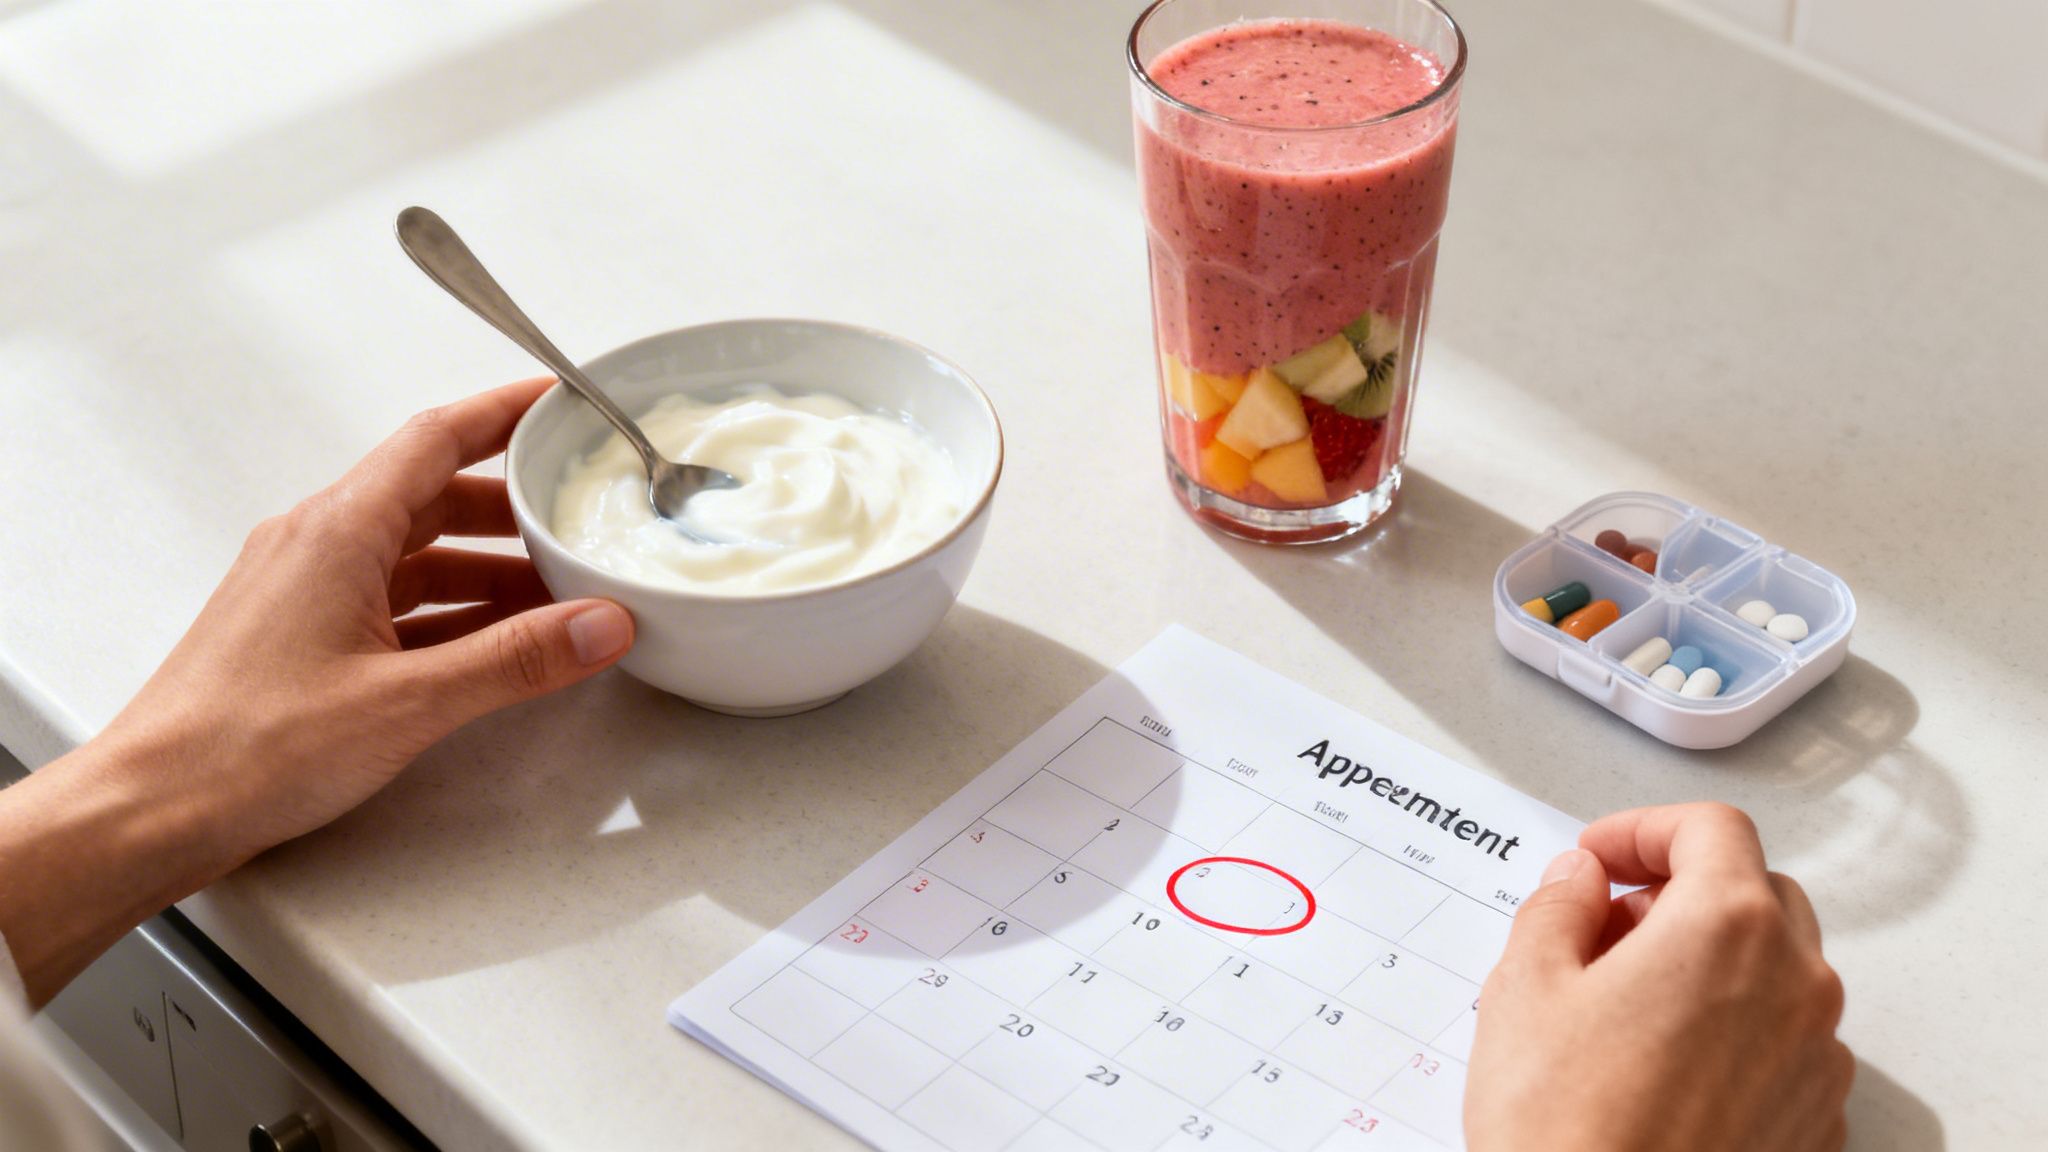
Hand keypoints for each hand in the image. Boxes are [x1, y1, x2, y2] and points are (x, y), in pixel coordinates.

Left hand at [0, 378, 633, 1003]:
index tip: (558, 400)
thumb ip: (515, 660)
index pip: (437, 439)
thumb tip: (599, 625)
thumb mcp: (408, 701)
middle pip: (434, 496)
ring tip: (557, 594)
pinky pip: (394, 601)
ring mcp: (306, 590)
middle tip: (578, 514)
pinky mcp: (302, 636)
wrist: (151, 810)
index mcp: (338, 531)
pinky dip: (452, 614)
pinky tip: (494, 646)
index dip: (505, 412)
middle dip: (514, 507)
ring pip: (417, 555)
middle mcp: (317, 545)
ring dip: (488, 569)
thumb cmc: (246, 747)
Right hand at [1465, 803, 1851, 1151]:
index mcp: (1728, 928)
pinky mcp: (1814, 1123)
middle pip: (1753, 892)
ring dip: (1706, 964)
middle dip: (1677, 894)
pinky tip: (1657, 1068)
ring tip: (1620, 1006)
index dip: (1642, 830)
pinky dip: (1730, 1032)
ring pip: (1773, 972)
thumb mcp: (1524, 986)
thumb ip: (1556, 906)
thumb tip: (1578, 882)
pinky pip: (1781, 1045)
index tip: (1598, 858)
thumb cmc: (1568, 1130)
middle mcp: (1795, 985)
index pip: (1710, 829)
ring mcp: (1815, 1059)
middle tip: (1602, 925)